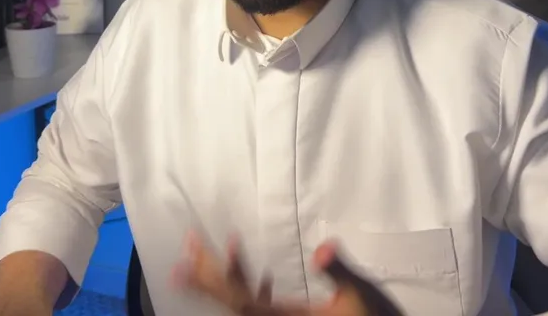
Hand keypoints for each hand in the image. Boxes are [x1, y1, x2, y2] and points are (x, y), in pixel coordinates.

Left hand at [175, 233, 402, 315]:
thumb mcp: (360, 297)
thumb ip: (340, 272)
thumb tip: (324, 249)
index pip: (240, 299)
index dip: (215, 279)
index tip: (194, 256)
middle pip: (232, 300)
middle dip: (207, 272)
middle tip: (187, 243)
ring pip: (240, 301)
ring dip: (220, 276)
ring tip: (200, 251)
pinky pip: (256, 304)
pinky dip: (246, 283)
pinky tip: (244, 265)